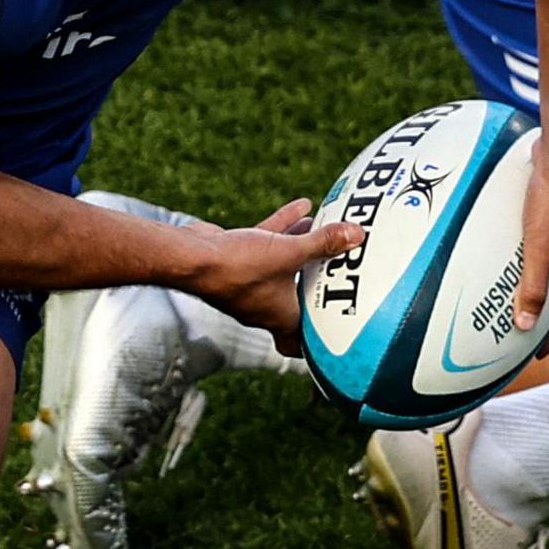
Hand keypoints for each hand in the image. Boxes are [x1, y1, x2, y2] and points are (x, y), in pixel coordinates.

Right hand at [178, 198, 360, 346]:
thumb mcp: (290, 253)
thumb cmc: (239, 267)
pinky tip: (302, 206)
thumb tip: (357, 235)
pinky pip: (266, 243)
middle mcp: (263, 305)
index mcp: (279, 317)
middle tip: (341, 266)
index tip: (334, 330)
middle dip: (318, 280)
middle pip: (297, 297)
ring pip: (283, 265)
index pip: (299, 343)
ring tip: (327, 228)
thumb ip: (323, 244)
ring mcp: (248, 282)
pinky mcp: (236, 259)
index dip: (315, 342)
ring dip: (304, 247)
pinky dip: (284, 228)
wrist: (191, 256)